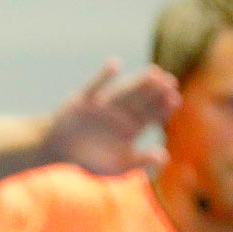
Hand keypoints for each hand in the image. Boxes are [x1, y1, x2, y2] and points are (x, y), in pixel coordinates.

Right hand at [41, 60, 179, 175]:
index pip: (152, 114)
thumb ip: (140, 161)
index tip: (174, 99)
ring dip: (138, 82)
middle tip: (169, 82)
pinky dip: (104, 75)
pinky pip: (95, 85)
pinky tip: (116, 64)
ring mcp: (103, 104)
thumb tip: (164, 157)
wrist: (57, 152)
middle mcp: (120, 113)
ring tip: (153, 73)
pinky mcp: (84, 99)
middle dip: (156, 91)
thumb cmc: (89, 161)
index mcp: (132, 128)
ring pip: (124, 90)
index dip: (164, 106)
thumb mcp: (117, 167)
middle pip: (142, 99)